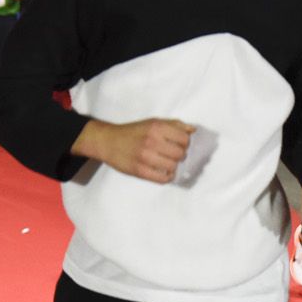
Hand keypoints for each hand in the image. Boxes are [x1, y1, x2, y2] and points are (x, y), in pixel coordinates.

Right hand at [73, 118, 194, 183]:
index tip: (180, 144)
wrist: (108, 141)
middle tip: (173, 154)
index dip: (185, 143)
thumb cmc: (133, 132)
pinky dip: (167, 177)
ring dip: (173, 166)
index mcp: (157, 127)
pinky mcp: (140, 171)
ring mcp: (145, 157)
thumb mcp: (153, 122)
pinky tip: (165, 172)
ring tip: (168, 162)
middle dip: (180, 155)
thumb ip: (174, 125)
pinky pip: (163, 179)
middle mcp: (152, 141)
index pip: (184, 139)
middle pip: (180, 154)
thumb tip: (193, 130)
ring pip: (173, 166)